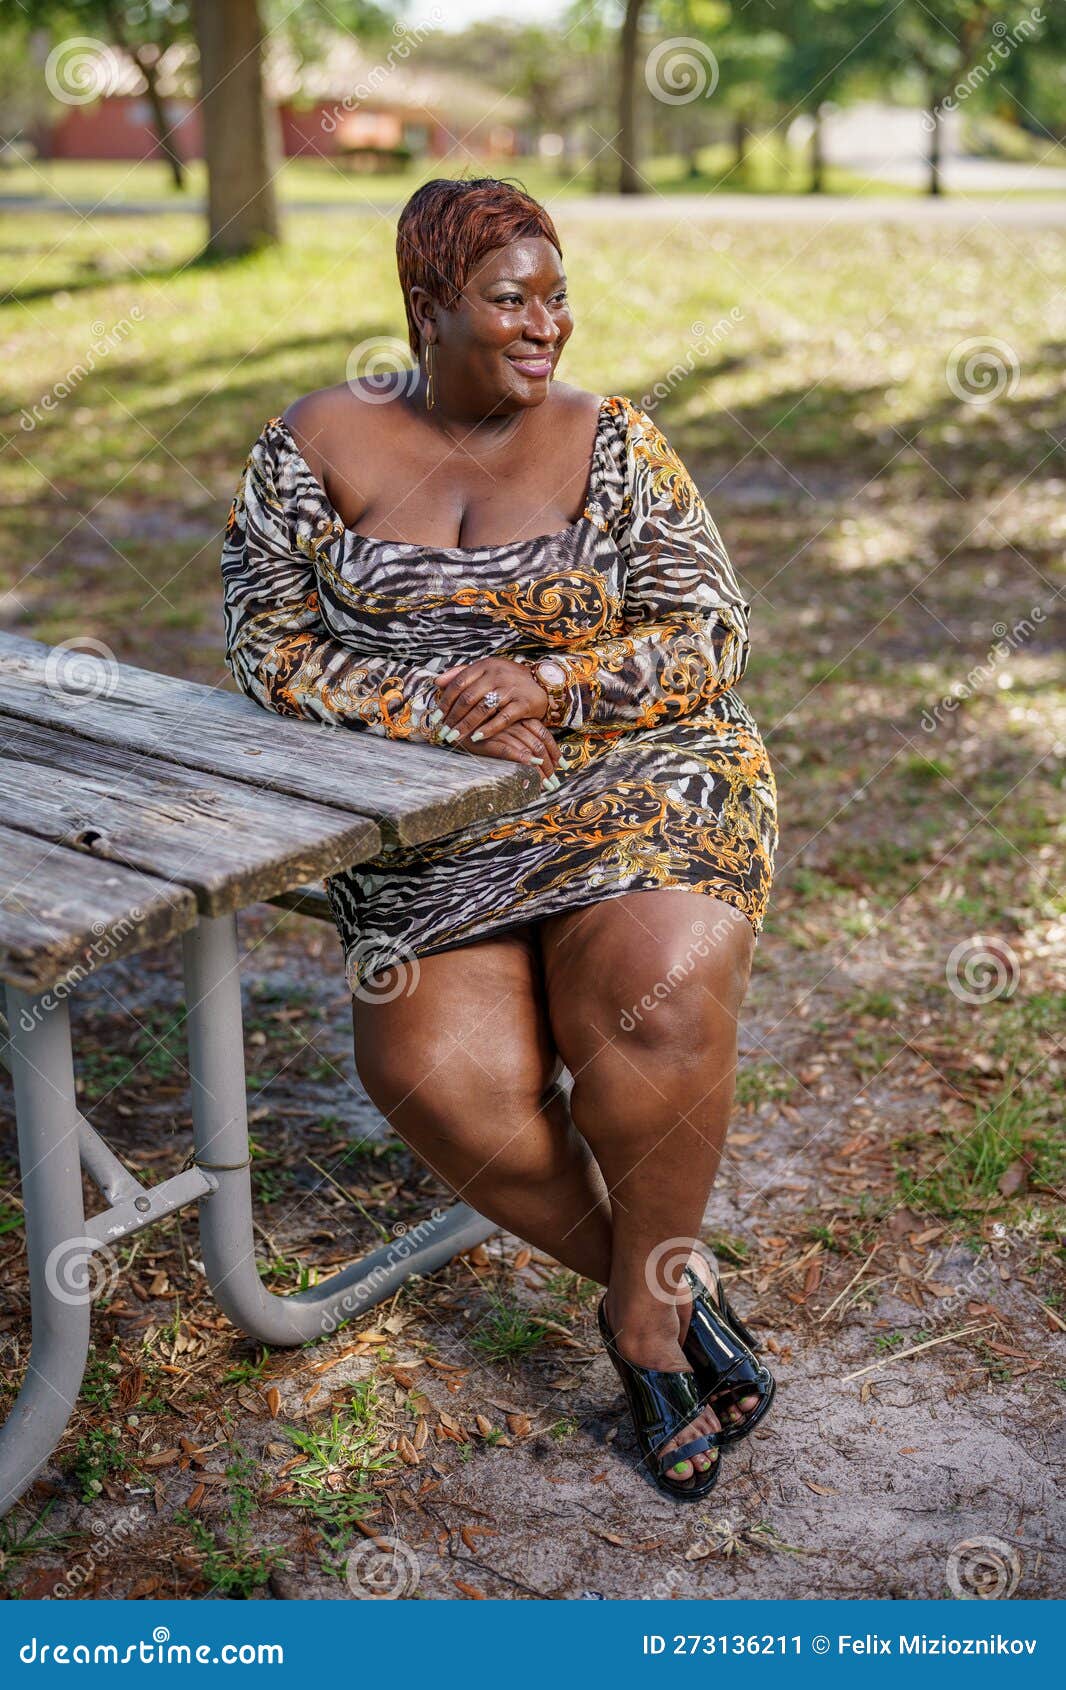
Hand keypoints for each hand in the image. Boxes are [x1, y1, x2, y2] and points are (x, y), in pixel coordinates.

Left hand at [433, 656, 547, 743]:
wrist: (543, 682)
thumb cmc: (509, 679)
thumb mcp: (487, 670)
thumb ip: (462, 673)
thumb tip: (437, 681)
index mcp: (485, 666)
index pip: (458, 683)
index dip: (445, 701)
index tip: (436, 717)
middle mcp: (497, 675)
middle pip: (468, 698)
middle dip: (453, 717)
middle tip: (443, 731)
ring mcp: (511, 689)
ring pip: (482, 709)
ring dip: (466, 725)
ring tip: (455, 737)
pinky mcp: (523, 703)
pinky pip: (502, 718)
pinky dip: (488, 729)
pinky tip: (476, 737)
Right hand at [447, 716, 561, 785]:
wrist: (450, 721)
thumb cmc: (477, 726)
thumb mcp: (500, 728)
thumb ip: (517, 736)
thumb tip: (537, 757)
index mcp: (517, 717)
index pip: (543, 734)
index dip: (555, 751)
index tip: (562, 766)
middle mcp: (512, 722)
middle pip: (539, 744)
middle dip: (550, 766)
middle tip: (555, 782)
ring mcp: (500, 730)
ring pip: (528, 749)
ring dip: (539, 769)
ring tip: (547, 785)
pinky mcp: (487, 740)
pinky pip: (508, 750)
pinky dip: (521, 760)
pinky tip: (529, 769)